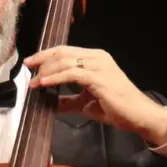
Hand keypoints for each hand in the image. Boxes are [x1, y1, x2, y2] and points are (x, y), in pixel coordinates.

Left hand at [26, 46, 166, 144]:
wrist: (138, 115)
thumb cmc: (115, 107)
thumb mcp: (85, 103)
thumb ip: (68, 100)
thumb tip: (49, 102)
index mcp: (95, 58)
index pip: (65, 51)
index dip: (45, 55)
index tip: (30, 63)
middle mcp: (97, 58)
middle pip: (63, 52)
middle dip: (42, 60)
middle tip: (28, 70)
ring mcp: (100, 66)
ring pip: (66, 61)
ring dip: (47, 71)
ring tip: (35, 82)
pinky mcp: (100, 78)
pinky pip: (73, 74)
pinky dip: (56, 77)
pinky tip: (44, 83)